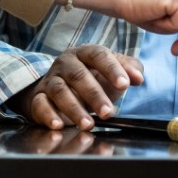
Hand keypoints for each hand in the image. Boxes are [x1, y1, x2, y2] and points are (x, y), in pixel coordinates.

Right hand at [8, 44, 143, 129]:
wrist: (59, 89)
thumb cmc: (92, 78)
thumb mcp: (112, 72)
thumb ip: (129, 70)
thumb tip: (138, 77)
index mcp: (84, 52)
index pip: (98, 55)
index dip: (112, 69)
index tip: (125, 84)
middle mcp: (65, 63)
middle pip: (79, 75)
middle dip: (95, 95)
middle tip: (108, 112)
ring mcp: (50, 80)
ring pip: (60, 91)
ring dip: (74, 109)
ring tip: (88, 124)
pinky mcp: (38, 97)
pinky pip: (40, 105)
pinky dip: (48, 116)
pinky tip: (59, 125)